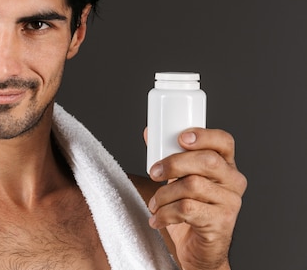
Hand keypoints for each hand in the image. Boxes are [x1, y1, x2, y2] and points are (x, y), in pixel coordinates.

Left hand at [146, 128, 246, 269]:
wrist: (199, 249)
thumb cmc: (190, 210)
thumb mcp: (181, 179)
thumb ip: (170, 157)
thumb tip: (150, 134)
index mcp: (225, 165)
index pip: (223, 142)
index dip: (203, 136)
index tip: (180, 138)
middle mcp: (233, 182)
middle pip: (207, 161)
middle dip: (174, 164)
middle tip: (154, 172)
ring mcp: (230, 203)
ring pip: (192, 185)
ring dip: (164, 194)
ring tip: (155, 204)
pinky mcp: (220, 223)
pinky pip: (187, 209)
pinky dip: (165, 213)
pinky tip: (157, 219)